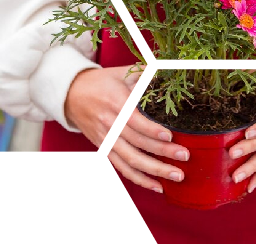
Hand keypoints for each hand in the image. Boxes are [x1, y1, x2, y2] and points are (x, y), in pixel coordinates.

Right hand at [64, 66, 189, 192]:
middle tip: (184, 156)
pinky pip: (122, 167)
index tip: (170, 135)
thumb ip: (145, 72)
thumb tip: (170, 69)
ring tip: (176, 175)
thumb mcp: (122, 72)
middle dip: (162, 152)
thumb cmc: (102, 81)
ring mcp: (106, 138)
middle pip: (137, 143)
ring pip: (131, 160)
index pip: (135, 120)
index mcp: (116, 102)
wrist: (71, 94)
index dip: (152, 130)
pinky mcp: (104, 148)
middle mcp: (110, 123)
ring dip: (154, 171)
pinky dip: (139, 179)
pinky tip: (157, 185)